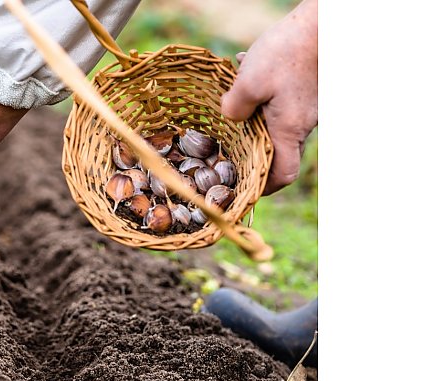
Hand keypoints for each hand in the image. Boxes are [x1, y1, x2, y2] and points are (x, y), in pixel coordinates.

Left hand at [221, 0, 316, 195]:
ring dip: (255, 123)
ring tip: (233, 108)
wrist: (321, 24)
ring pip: (279, 126)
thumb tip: (229, 118)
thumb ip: (234, 107)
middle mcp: (303, 123)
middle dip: (255, 156)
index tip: (246, 188)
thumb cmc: (287, 52)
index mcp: (289, 129)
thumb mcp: (249, 82)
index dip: (265, 187)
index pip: (283, 174)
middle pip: (280, 153)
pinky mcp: (307, 91)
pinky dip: (263, 100)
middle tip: (230, 154)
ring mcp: (308, 107)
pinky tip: (244, 76)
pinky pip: (282, 105)